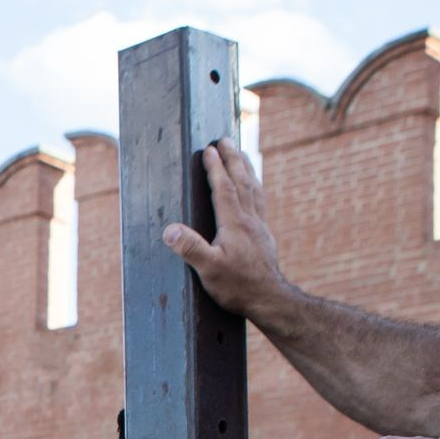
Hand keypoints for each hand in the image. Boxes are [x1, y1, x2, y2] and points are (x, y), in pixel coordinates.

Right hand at [162, 140, 292, 318]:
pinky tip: (254, 189)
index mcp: (234, 224)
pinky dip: (255, 188)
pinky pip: (260, 203)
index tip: (208, 149)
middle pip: (242, 181)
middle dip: (232, 159)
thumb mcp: (209, 270)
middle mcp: (249, 220)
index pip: (224, 189)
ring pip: (254, 189)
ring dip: (246, 169)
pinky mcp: (264, 237)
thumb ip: (191, 248)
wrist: (269, 299)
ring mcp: (259, 227)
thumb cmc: (238, 286)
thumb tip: (169, 229)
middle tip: (225, 139)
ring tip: (241, 154)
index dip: (216, 168)